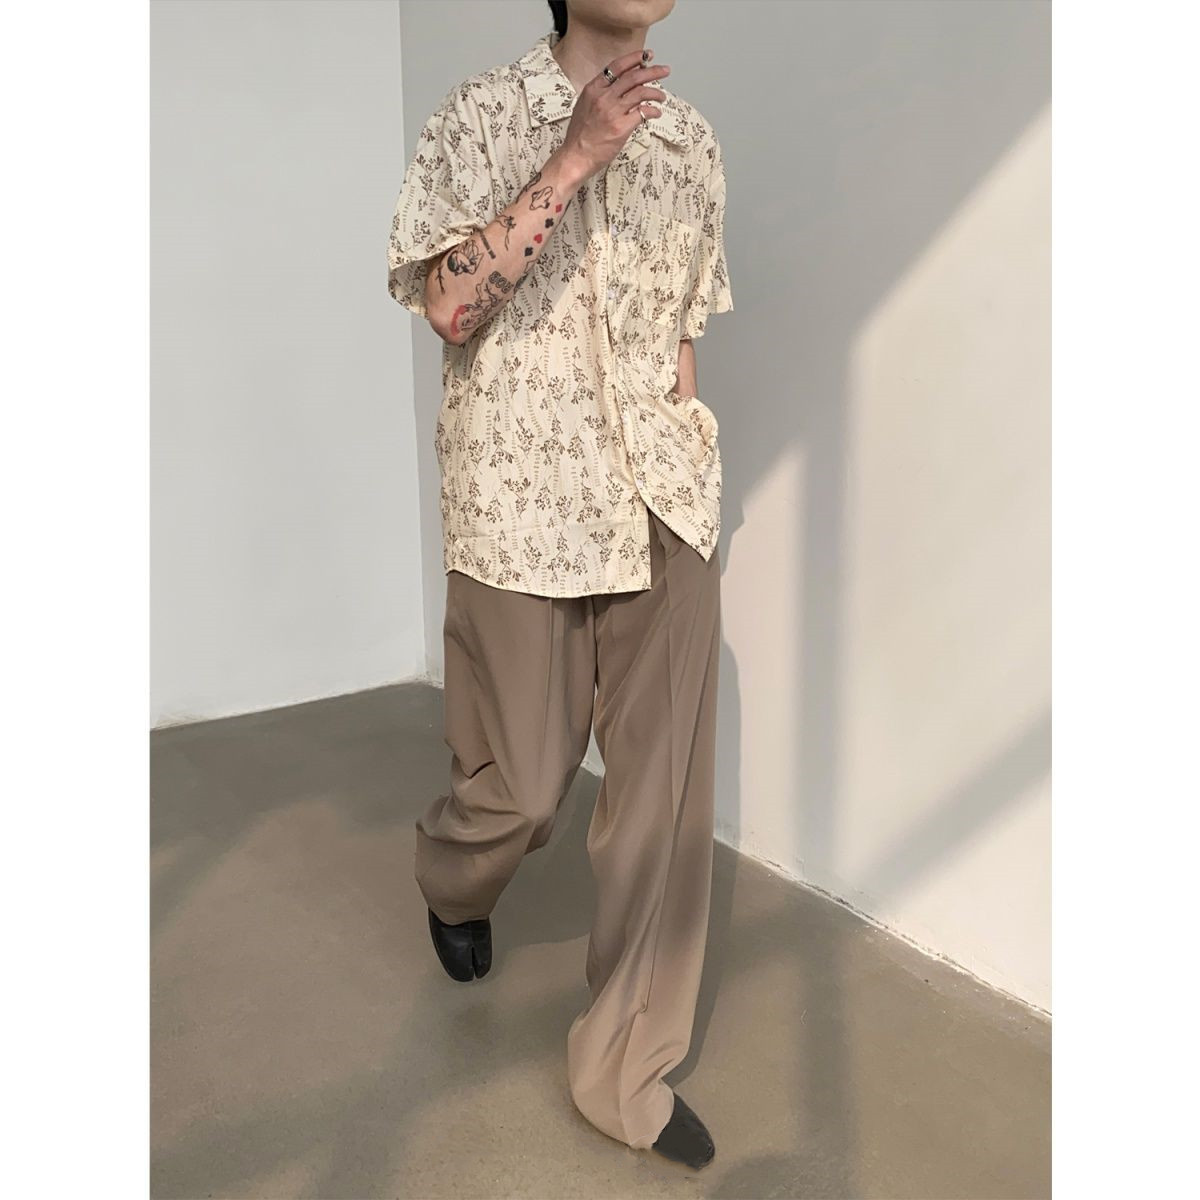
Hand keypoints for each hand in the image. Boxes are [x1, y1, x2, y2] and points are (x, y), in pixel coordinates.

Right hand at [557, 48, 669, 182]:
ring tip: (661, 96)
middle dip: (653, 71)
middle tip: (664, 70)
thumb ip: (600, 94)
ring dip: (655, 92)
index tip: (645, 56)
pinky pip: (643, 113)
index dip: (634, 58)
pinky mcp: (621, 127)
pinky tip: (655, 113)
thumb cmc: (579, 136)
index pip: (617, 66)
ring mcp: (613, 112)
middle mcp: (604, 97)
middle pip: (633, 77)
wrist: (575, 156)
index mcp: (593, 89)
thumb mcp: (584, 106)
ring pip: (641, 93)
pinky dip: (653, 111)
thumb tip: (619, 87)